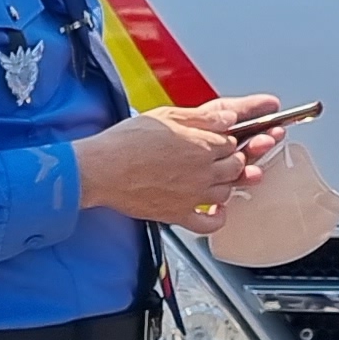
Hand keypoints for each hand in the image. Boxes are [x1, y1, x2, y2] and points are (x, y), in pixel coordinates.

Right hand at [73, 96, 270, 227]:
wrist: (101, 169)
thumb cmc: (127, 141)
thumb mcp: (167, 115)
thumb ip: (203, 117)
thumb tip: (229, 119)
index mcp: (203, 145)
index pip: (232, 141)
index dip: (226, 139)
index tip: (218, 138)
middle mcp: (204, 172)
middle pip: (236, 166)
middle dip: (232, 159)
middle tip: (218, 156)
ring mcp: (194, 196)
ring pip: (227, 192)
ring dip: (226, 184)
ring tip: (212, 176)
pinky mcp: (179, 214)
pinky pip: (210, 224)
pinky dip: (218, 218)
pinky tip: (215, 209)